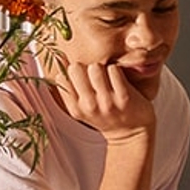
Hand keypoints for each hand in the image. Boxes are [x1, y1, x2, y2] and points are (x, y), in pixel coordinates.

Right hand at [37, 52, 156, 142]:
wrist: (131, 133)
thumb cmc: (104, 115)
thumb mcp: (83, 107)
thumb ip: (70, 86)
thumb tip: (58, 56)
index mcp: (75, 108)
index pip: (61, 78)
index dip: (70, 73)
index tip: (80, 77)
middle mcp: (89, 106)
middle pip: (76, 68)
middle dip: (85, 67)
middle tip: (93, 75)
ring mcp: (107, 102)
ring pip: (95, 67)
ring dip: (101, 67)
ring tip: (106, 77)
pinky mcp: (124, 97)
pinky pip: (114, 70)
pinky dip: (116, 71)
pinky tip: (118, 80)